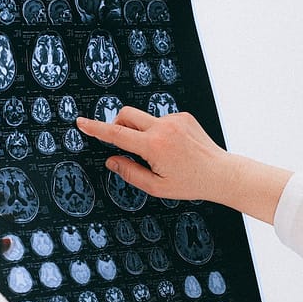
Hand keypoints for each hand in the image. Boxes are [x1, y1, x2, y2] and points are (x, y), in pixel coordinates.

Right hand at [76, 107, 227, 200]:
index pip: (117, 134)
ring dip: (142, 132)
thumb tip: (111, 160)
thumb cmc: (191, 183)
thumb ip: (129, 172)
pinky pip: (160, 120)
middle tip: (123, 143)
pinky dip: (159, 131)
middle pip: (126, 114)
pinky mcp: (184, 116)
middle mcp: (164, 128)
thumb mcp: (156, 187)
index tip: (82, 122)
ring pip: (144, 119)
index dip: (96, 128)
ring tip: (160, 153)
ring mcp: (175, 119)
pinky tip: (173, 148)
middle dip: (118, 124)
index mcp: (154, 146)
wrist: (221, 173)